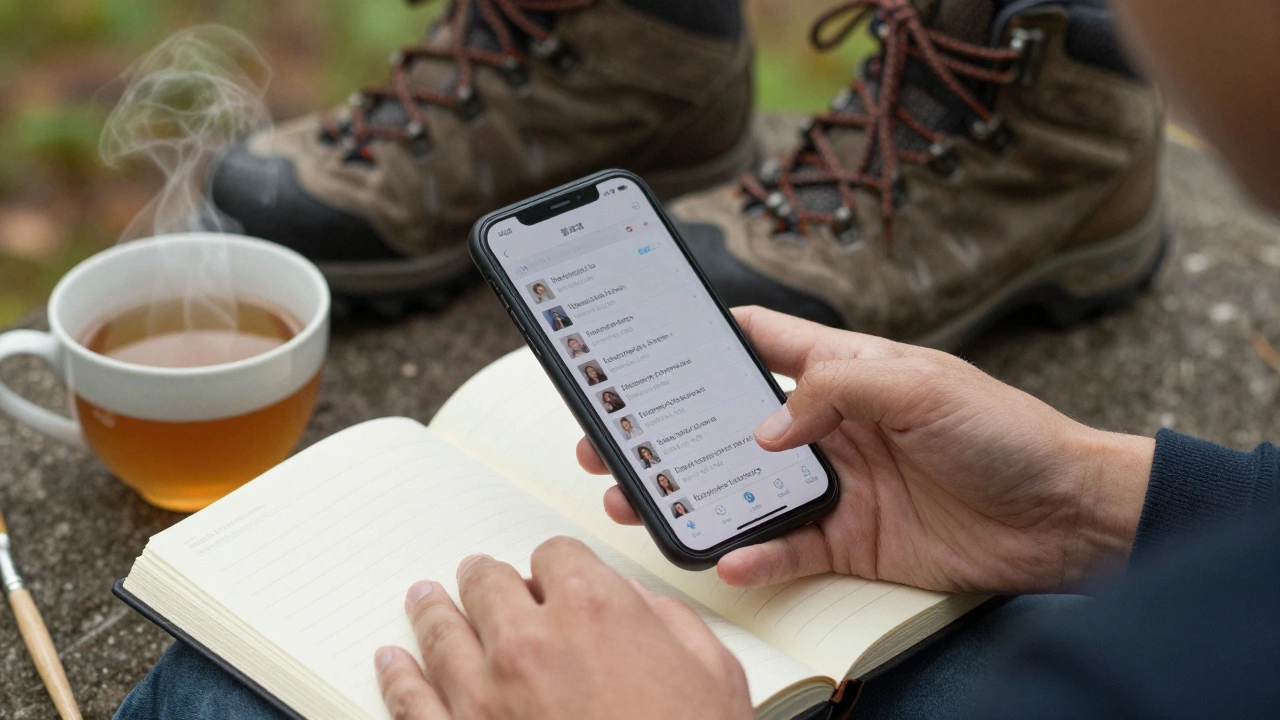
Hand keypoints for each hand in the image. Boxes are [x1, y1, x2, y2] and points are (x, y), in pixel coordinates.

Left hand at [376, 537, 752, 719]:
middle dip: (488, 579)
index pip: (556, 556)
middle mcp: (530, 643)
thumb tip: (641, 606)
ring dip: (434, 611)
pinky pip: (413, 701)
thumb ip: (670, 623)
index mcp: (594, 611)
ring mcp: (486, 696)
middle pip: (489, 585)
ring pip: (443, 633)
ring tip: (424, 600)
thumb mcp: (713, 674)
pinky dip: (398, 677)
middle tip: (481, 577)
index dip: (556, 565)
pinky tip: (393, 663)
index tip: (554, 575)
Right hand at [578, 307, 1154, 593]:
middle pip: (730, 425)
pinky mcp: (850, 542)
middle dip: (671, 431)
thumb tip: (765, 428)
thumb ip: (834, 390)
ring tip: (642, 499)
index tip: (647, 343)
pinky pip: (786, 549)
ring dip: (694, 495)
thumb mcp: (919, 385)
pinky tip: (728, 556)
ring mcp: (836, 486)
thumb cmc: (1005, 431)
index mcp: (843, 371)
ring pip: (745, 489)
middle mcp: (829, 428)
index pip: (759, 344)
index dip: (704, 339)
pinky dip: (754, 555)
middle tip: (614, 439)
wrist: (1065, 516)